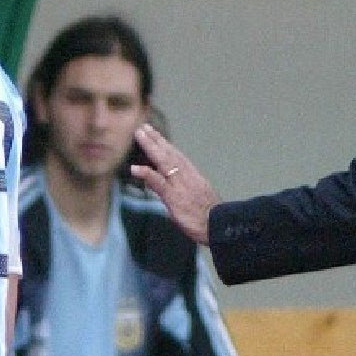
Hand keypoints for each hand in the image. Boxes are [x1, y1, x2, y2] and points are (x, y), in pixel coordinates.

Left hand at [129, 123, 219, 245]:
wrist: (221, 227)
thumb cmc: (211, 219)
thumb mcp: (197, 200)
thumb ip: (181, 192)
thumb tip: (167, 189)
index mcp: (193, 177)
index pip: (177, 156)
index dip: (165, 144)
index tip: (155, 134)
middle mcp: (186, 176)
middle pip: (169, 153)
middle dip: (156, 139)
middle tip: (143, 127)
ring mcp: (180, 185)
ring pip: (163, 161)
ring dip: (150, 146)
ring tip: (139, 134)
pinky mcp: (175, 197)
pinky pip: (159, 183)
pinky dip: (146, 173)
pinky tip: (135, 168)